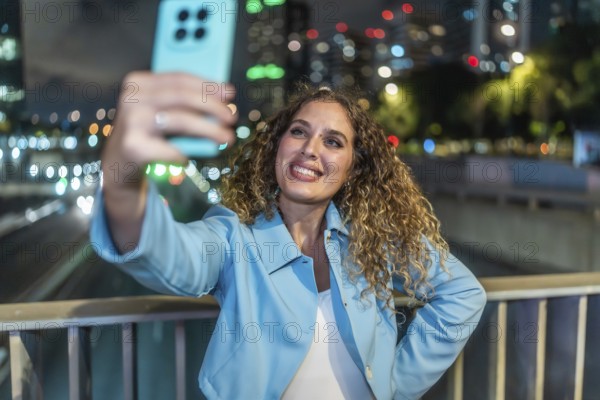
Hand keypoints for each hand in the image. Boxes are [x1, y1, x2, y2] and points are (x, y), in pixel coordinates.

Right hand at [102, 71, 236, 186]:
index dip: (208, 85)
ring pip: (181, 120)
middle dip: (212, 106)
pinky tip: (192, 157)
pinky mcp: (133, 145)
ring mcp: (131, 121)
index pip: (179, 78)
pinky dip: (185, 154)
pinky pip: (170, 149)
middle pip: (182, 96)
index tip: (229, 93)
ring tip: (226, 137)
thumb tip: (224, 96)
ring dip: (209, 130)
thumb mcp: (161, 110)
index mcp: (139, 82)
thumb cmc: (148, 133)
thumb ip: (184, 100)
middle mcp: (132, 97)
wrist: (119, 163)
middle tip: (231, 117)